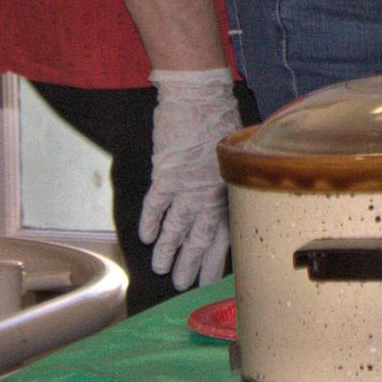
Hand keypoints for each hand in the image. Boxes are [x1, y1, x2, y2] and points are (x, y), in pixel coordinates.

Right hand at [140, 68, 242, 290]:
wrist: (199, 95)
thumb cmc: (222, 117)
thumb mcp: (236, 151)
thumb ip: (232, 176)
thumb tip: (233, 193)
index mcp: (229, 188)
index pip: (225, 232)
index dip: (216, 258)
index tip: (208, 278)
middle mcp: (209, 192)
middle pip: (200, 237)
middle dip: (191, 264)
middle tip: (182, 286)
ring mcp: (186, 185)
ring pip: (176, 227)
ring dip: (167, 250)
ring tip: (161, 271)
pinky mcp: (166, 174)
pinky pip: (156, 204)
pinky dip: (150, 222)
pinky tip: (144, 238)